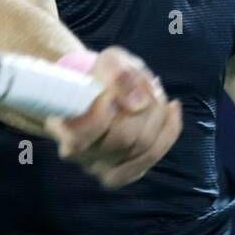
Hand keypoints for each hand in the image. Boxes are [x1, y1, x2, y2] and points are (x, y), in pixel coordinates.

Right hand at [42, 46, 182, 189]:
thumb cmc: (98, 76)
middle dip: (141, 106)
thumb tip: (138, 103)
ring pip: (142, 146)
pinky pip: (153, 155)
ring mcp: (102, 169)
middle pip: (122, 139)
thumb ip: (116, 74)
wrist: (99, 92)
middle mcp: (80, 156)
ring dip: (157, 113)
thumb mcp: (106, 61)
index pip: (81, 137)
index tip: (110, 92)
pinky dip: (169, 130)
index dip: (101, 114)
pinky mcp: (124, 172)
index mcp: (62, 128)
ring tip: (153, 91)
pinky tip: (172, 108)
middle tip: (141, 83)